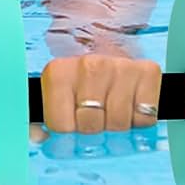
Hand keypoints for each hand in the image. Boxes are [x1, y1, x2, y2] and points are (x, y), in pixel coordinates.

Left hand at [40, 55, 161, 133]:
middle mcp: (89, 66)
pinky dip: (139, 119)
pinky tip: (131, 105)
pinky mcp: (147, 71)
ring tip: (112, 110)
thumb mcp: (54, 94)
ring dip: (117, 125)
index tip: (72, 124)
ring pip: (119, 123)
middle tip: (95, 118)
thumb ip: (37, 119)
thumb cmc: (79, 81)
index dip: (68, 132)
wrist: (109, 48)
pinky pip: (145, 116)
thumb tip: (37, 136)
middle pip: (91, 126)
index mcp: (59, 72)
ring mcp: (119, 67)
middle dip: (93, 130)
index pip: (61, 126)